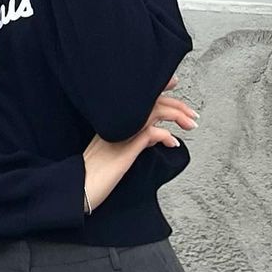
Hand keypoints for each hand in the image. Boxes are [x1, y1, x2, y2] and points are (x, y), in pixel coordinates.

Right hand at [82, 78, 198, 213]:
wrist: (79, 188)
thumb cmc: (94, 173)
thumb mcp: (116, 150)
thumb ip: (134, 138)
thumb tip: (155, 135)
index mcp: (114, 119)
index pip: (140, 96)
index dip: (159, 87)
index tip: (173, 82)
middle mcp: (118, 121)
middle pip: (151, 101)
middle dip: (176, 104)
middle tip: (192, 113)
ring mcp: (122, 132)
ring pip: (154, 111)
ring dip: (177, 115)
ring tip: (190, 124)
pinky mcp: (126, 148)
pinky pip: (151, 133)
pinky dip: (166, 135)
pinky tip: (173, 143)